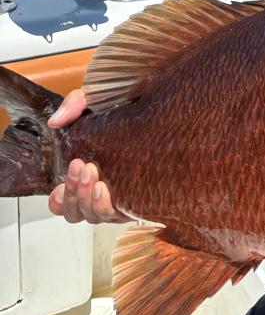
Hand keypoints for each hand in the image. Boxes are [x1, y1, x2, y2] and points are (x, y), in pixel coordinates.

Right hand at [47, 90, 127, 223]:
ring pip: (94, 216)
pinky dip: (104, 205)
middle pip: (77, 212)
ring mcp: (121, 196)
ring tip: (92, 173)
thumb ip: (74, 105)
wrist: (158, 97)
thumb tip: (56, 121)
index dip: (59, 199)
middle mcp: (103, 190)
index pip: (64, 202)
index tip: (59, 183)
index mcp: (88, 174)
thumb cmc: (127, 105)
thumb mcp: (96, 99)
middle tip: (80, 166)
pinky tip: (103, 187)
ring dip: (86, 198)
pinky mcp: (140, 199)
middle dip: (73, 192)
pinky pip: (116, 215)